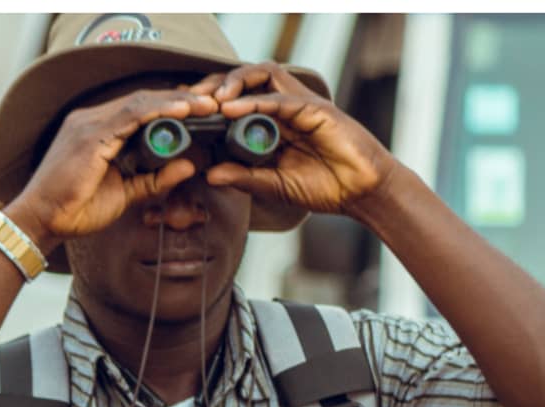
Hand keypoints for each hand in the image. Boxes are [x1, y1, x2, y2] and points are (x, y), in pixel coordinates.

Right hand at [8, 86, 219, 249]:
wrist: (42, 221)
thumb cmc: (76, 210)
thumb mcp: (125, 195)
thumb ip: (154, 181)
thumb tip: (188, 166)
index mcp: (98, 131)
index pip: (141, 110)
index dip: (172, 108)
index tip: (201, 112)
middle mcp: (92, 120)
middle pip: (144, 100)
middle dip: (180, 100)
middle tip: (212, 102)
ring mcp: (90, 124)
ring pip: (141, 102)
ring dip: (176, 102)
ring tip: (205, 103)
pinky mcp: (90, 135)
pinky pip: (131, 115)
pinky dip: (159, 111)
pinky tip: (182, 111)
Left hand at [190, 62, 398, 218]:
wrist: (360, 192)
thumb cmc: (323, 187)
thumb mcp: (274, 186)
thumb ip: (244, 177)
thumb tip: (210, 174)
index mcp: (270, 126)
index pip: (235, 102)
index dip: (209, 103)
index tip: (183, 113)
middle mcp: (282, 109)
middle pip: (243, 81)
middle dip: (214, 85)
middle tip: (190, 100)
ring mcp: (298, 105)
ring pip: (262, 76)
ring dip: (234, 83)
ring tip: (212, 100)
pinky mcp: (314, 109)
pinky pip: (281, 99)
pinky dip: (256, 102)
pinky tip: (233, 110)